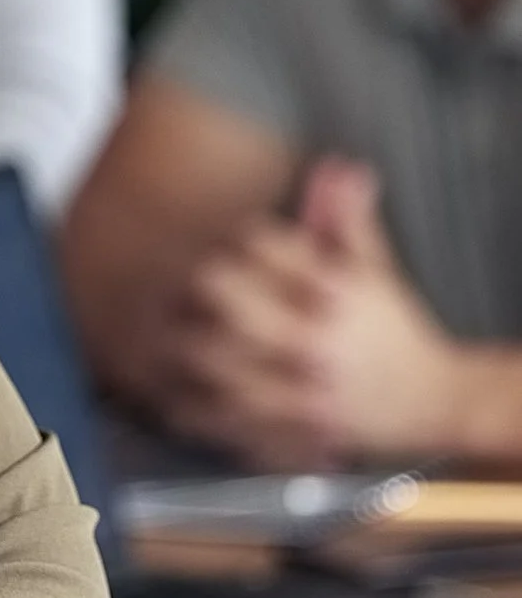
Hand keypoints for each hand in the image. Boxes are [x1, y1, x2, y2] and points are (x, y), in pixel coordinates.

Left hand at [163, 157, 471, 466]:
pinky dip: (194, 410)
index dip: (222, 236)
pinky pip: (231, 422)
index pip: (259, 245)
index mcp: (334, 290)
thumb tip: (339, 166)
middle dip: (191, 284)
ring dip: (179, 348)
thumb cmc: (391, 327)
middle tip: (165, 283)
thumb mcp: (375, 270)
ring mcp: (307, 388)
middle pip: (227, 298)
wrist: (440, 402)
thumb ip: (348, 221)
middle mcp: (318, 337)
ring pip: (218, 363)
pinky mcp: (299, 432)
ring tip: (155, 334)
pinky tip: (171, 394)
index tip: (201, 236)